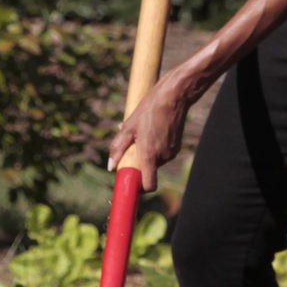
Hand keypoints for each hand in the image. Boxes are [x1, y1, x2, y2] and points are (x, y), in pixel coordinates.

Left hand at [107, 73, 189, 192]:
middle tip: (133, 144)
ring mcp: (171, 152)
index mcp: (150, 155)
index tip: (131, 182)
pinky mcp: (176, 147)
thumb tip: (110, 166)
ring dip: (147, 152)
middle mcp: (163, 157)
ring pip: (155, 161)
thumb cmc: (149, 110)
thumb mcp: (128, 127)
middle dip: (139, 162)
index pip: (149, 186)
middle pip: (149, 170)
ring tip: (143, 133)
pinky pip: (163, 153)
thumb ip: (117, 148)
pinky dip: (156, 147)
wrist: (174, 97)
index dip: (140, 189)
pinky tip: (153, 130)